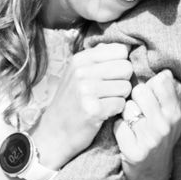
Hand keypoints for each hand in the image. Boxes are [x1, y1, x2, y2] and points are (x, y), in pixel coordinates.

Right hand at [33, 43, 132, 167]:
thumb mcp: (77, 73)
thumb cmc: (71, 103)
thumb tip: (124, 46)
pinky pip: (121, 104)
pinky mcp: (93, 109)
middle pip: (126, 68)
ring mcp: (86, 90)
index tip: (111, 76)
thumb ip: (98, 58)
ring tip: (104, 103)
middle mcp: (82, 72)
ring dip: (120, 98)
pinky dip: (116, 111)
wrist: (54, 133)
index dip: (121, 64)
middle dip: (123, 81)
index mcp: (80, 59)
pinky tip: (103, 113)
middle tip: (109, 92)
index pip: (120, 50)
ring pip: (126, 87)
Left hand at [113, 70, 180, 179]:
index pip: (160, 81)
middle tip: (137, 109)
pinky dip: (118, 128)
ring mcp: (150, 140)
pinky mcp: (134, 152)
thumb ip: (172, 92)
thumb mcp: (173, 116)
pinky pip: (118, 125)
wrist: (152, 173)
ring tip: (132, 124)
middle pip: (140, 91)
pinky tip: (126, 135)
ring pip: (127, 108)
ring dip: (125, 114)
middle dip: (135, 97)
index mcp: (176, 114)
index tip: (149, 94)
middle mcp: (165, 126)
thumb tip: (166, 71)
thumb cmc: (160, 136)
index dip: (149, 84)